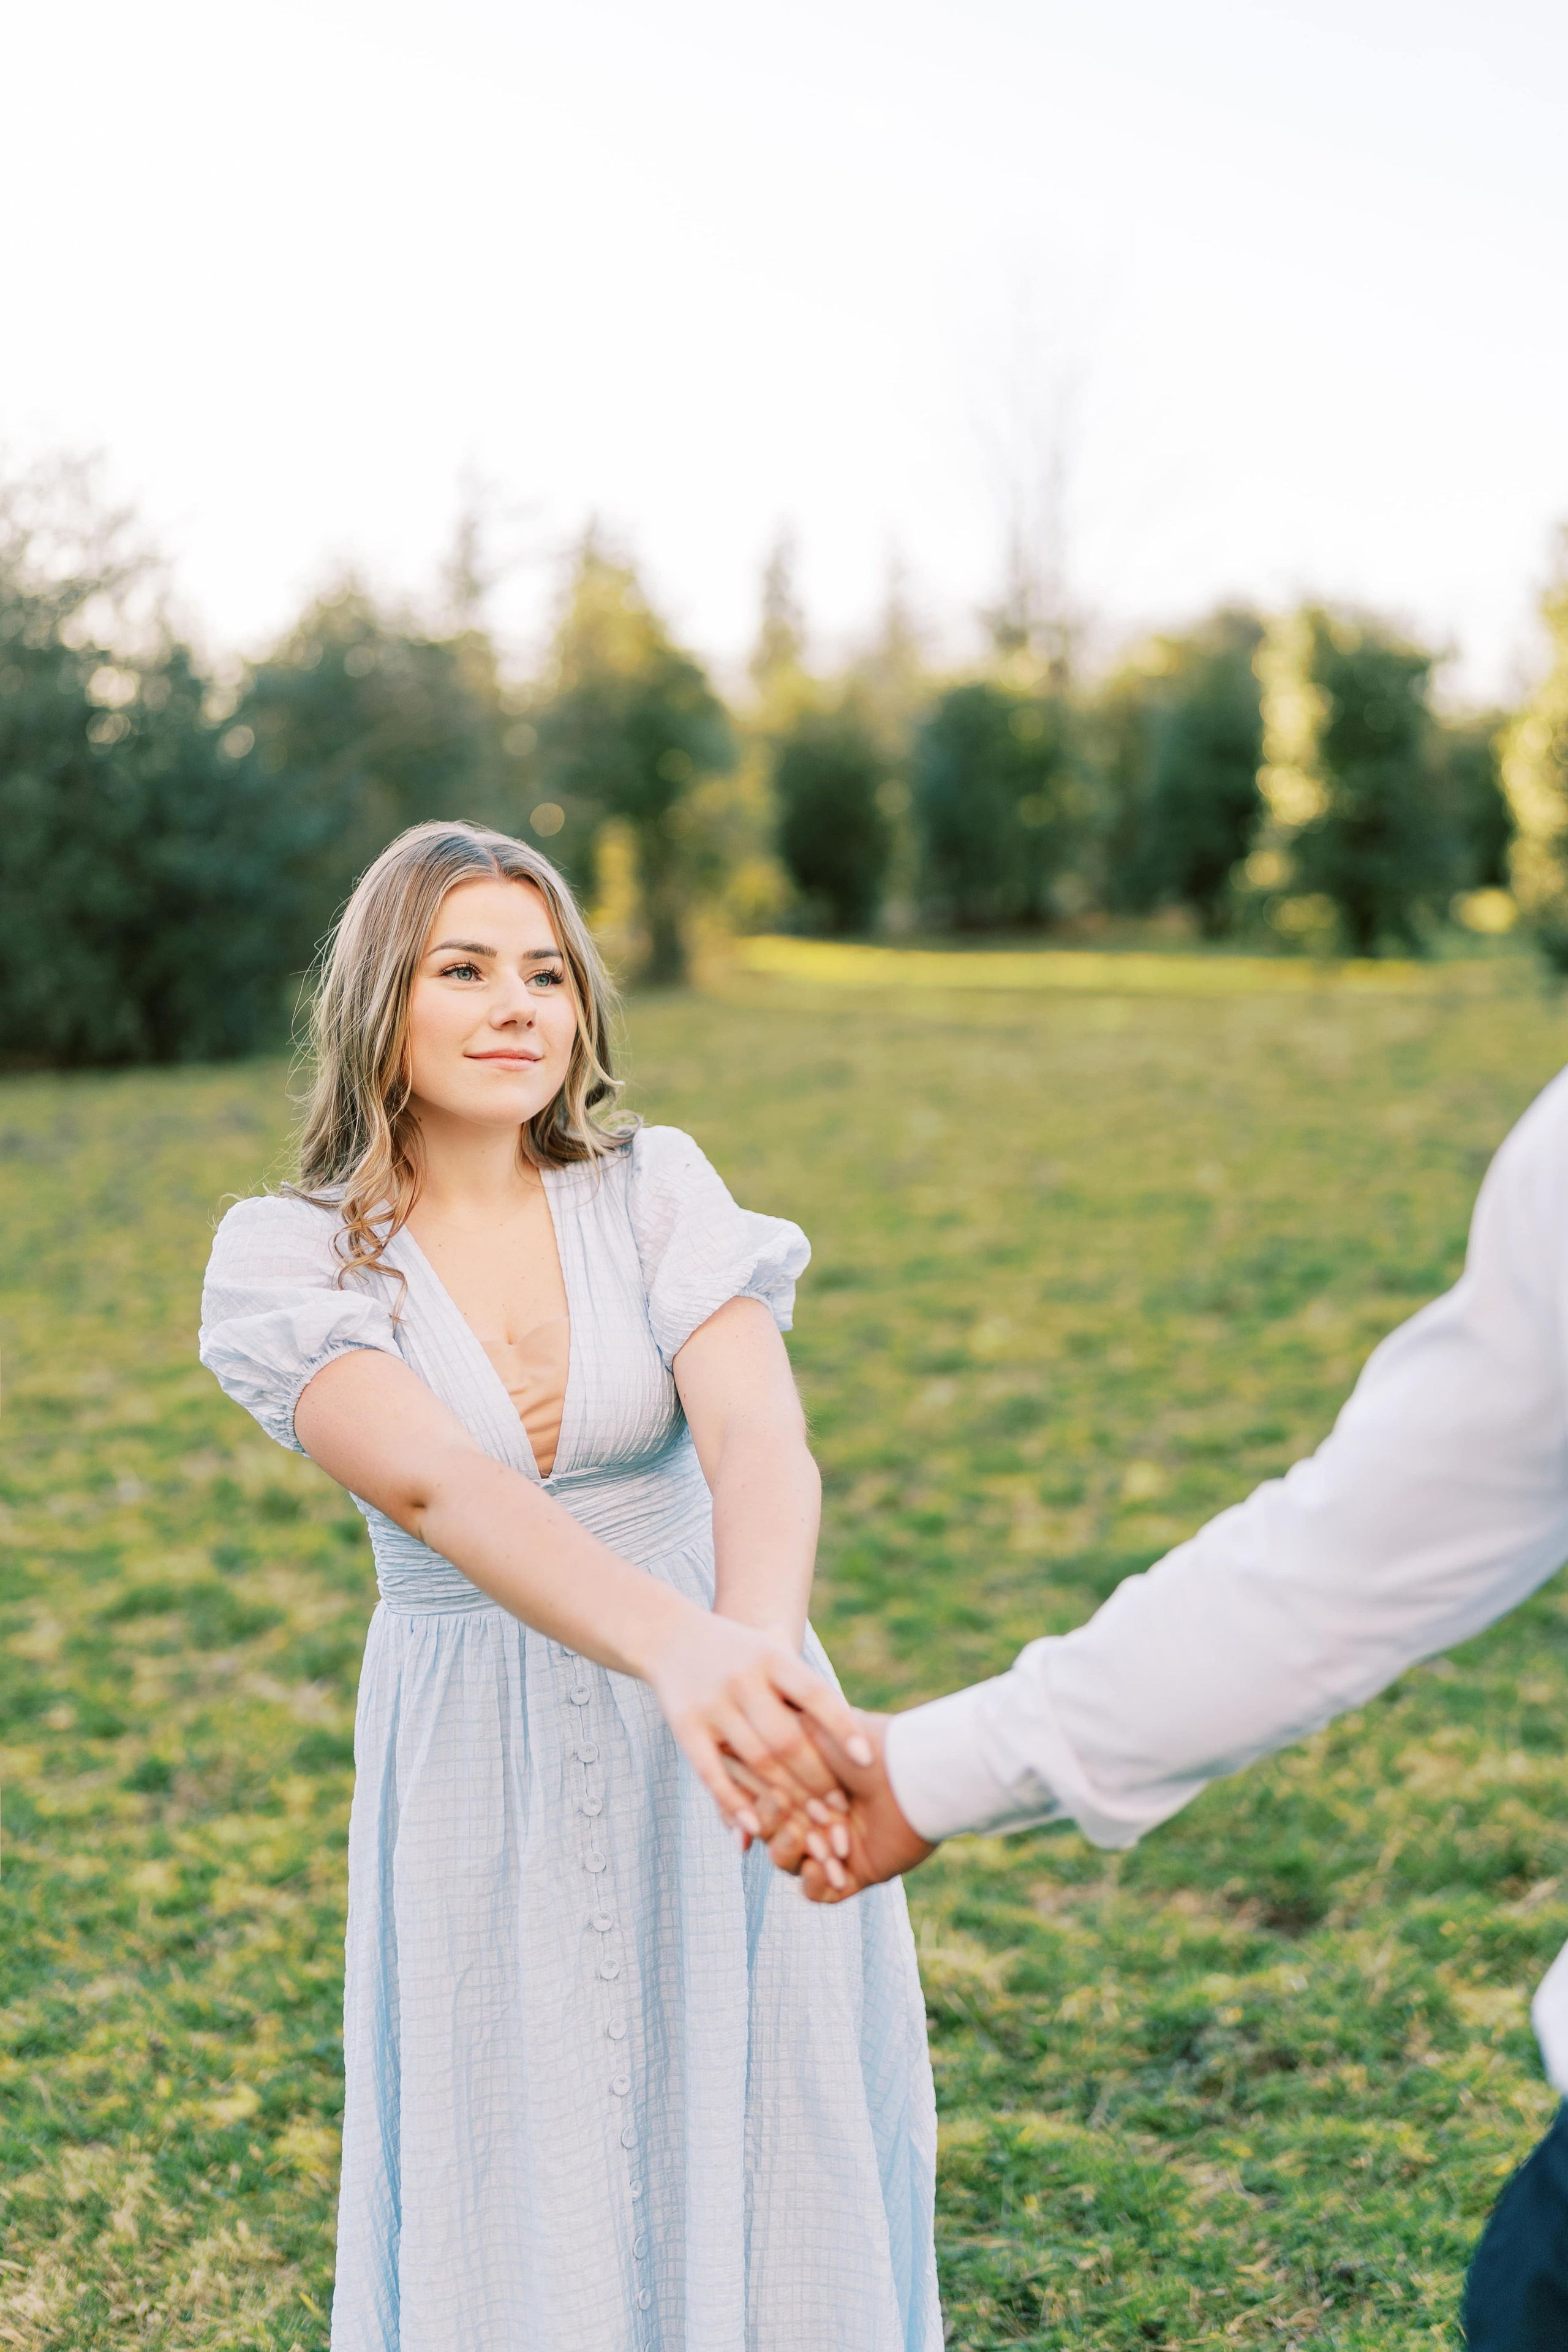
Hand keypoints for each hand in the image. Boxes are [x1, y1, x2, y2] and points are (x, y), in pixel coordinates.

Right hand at [643, 1604, 872, 1841]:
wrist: (668, 1635)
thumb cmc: (737, 1651)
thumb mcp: (771, 1649)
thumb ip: (806, 1684)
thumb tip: (857, 1723)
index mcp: (772, 1657)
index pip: (816, 1694)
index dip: (843, 1728)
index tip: (868, 1760)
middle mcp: (743, 1678)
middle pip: (788, 1738)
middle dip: (817, 1777)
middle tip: (840, 1809)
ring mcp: (712, 1703)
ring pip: (755, 1759)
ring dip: (786, 1796)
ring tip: (811, 1823)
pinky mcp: (684, 1725)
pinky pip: (711, 1771)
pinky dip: (733, 1801)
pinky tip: (755, 1826)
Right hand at [730, 1713, 936, 1899]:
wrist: (914, 1775)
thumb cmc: (862, 1746)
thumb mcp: (806, 1734)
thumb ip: (765, 1749)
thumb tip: (720, 1757)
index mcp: (800, 1780)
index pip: (758, 1800)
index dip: (750, 1805)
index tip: (753, 1797)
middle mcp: (813, 1814)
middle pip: (768, 1833)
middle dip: (772, 1827)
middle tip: (785, 1813)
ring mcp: (831, 1845)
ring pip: (787, 1863)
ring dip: (792, 1854)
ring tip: (813, 1843)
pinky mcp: (854, 1874)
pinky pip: (817, 1893)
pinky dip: (817, 1883)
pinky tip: (827, 1869)